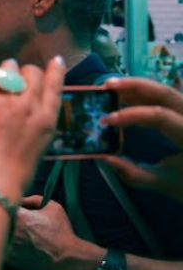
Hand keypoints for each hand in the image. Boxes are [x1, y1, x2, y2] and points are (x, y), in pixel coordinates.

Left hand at [0, 28, 64, 196]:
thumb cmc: (16, 173)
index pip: (54, 85)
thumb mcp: (41, 148)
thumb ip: (39, 126)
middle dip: (25, 72)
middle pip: (31, 73)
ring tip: (0, 75)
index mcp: (47, 118)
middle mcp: (28, 104)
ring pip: (9, 69)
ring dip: (5, 70)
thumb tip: (34, 116)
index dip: (53, 72)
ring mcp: (4, 100)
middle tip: (16, 79)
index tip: (54, 62)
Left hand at [7, 196, 85, 269]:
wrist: (67, 258)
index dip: (10, 205)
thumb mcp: (53, 208)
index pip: (3, 204)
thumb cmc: (61, 232)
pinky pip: (1, 248)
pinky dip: (6, 245)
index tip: (17, 208)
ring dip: (4, 232)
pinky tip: (20, 245)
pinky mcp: (8, 259)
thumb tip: (22, 199)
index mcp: (17, 216)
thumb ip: (34, 199)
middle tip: (17, 221)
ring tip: (21, 234)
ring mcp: (7, 246)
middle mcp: (9, 231)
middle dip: (5, 218)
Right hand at [102, 76, 182, 201]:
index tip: (106, 121)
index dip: (131, 115)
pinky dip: (144, 94)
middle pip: (164, 92)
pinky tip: (125, 95)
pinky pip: (166, 98)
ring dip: (136, 86)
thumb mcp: (164, 183)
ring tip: (109, 86)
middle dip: (134, 85)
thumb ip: (133, 173)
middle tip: (105, 86)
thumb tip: (103, 158)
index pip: (159, 116)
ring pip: (165, 91)